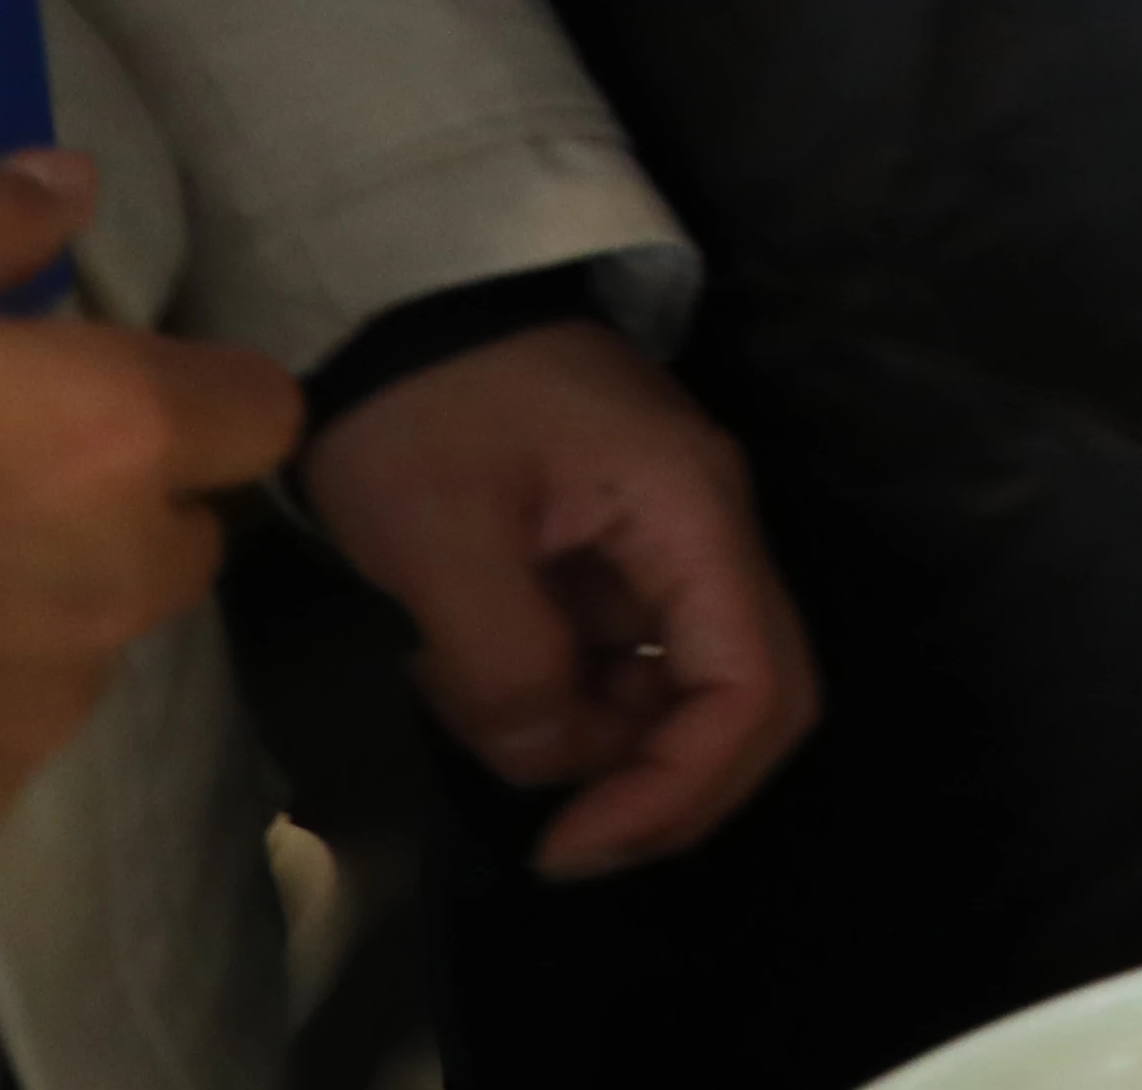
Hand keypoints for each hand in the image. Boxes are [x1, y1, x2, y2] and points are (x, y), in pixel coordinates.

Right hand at [0, 150, 303, 884]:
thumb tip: (70, 185)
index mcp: (119, 437)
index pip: (259, 416)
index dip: (198, 406)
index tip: (107, 400)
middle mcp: (113, 579)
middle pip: (179, 547)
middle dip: (115, 523)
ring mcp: (40, 712)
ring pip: (82, 655)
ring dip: (26, 628)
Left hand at [300, 321, 813, 879]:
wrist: (387, 298)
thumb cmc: (421, 408)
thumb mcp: (439, 541)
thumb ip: (507, 670)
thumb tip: (551, 765)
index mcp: (691, 514)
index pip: (753, 684)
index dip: (679, 787)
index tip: (570, 843)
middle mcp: (708, 526)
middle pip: (745, 693)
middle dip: (660, 785)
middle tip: (556, 840)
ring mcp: (667, 534)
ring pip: (680, 684)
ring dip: (594, 738)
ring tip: (472, 709)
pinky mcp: (618, 543)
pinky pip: (624, 652)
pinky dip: (565, 695)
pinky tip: (477, 675)